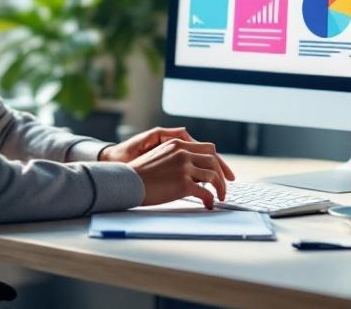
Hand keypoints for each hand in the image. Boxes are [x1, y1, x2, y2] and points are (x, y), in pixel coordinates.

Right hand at [117, 134, 235, 209]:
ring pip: (213, 175)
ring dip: (220, 188)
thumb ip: (176, 158)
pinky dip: (210, 200)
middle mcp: (183, 153)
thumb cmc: (139, 174)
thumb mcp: (160, 156)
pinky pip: (205, 192)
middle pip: (214, 160)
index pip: (207, 149)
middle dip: (222, 174)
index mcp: (177, 144)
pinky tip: (208, 205)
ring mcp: (184, 167)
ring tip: (220, 197)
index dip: (218, 161)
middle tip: (225, 186)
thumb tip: (192, 171)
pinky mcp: (183, 183)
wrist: (126, 181)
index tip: (223, 172)